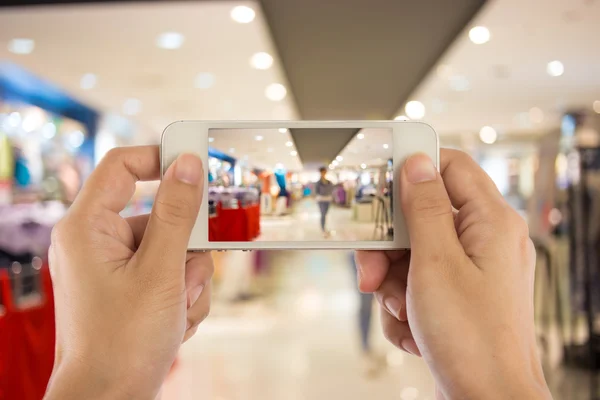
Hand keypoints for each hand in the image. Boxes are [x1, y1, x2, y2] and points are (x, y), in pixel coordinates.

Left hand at [45, 146, 212, 399]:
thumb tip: (189, 166)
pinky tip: (174, 322)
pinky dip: (183, 296)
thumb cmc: (122, 342)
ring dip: (189, 280)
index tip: (199, 166)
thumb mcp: (160, 271)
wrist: (110, 399)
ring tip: (175, 310)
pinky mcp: (134, 287)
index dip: (161, 159)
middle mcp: (99, 242)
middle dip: (186, 248)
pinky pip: (174, 272)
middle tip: (188, 272)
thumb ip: (177, 213)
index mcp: (88, 227)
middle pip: (161, 214)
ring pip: (175, 248)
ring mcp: (118, 267)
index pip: (123, 166)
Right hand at [356, 150, 551, 398]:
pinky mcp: (458, 297)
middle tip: (371, 272)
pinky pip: (417, 284)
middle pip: (420, 217)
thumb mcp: (436, 262)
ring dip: (393, 284)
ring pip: (412, 254)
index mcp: (491, 222)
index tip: (376, 181)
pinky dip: (405, 306)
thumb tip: (416, 163)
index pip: (450, 166)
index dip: (411, 168)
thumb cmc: (472, 339)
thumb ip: (424, 207)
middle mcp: (485, 241)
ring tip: (402, 311)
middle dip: (389, 248)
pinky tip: (414, 330)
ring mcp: (471, 271)